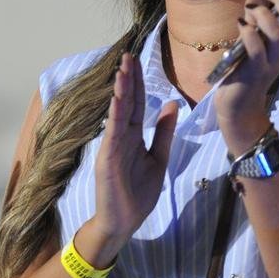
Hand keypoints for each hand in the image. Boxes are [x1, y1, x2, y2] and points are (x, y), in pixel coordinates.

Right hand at [92, 53, 178, 255]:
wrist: (123, 222)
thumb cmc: (137, 194)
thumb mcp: (158, 159)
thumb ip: (162, 133)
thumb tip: (171, 105)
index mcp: (133, 137)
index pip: (135, 103)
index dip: (137, 82)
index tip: (136, 61)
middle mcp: (121, 137)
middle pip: (125, 102)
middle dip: (127, 79)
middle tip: (127, 55)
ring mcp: (112, 147)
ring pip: (117, 113)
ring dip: (120, 91)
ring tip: (122, 70)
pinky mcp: (108, 159)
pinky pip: (112, 133)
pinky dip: (114, 115)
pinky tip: (117, 99)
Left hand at [215, 0, 278, 148]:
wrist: (239, 101)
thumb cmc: (247, 65)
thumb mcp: (255, 36)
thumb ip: (257, 17)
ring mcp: (271, 61)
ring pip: (277, 33)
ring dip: (263, 14)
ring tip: (250, 9)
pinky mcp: (254, 71)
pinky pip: (256, 49)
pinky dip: (249, 33)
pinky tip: (241, 24)